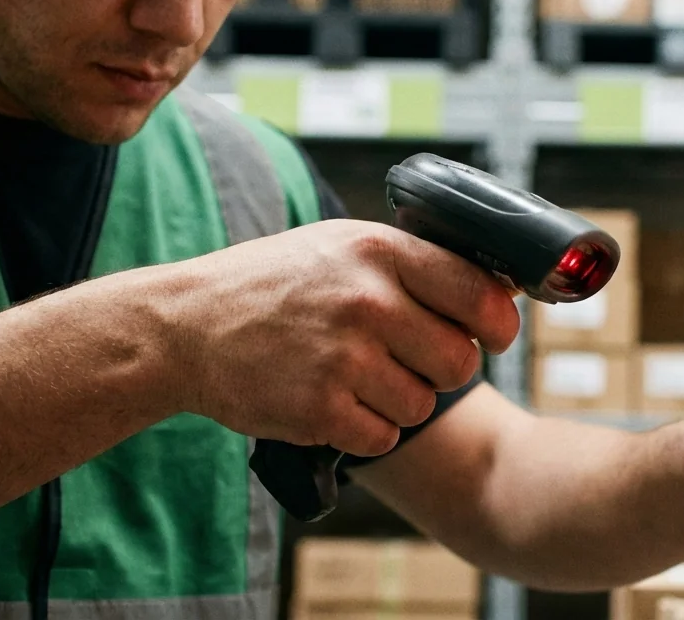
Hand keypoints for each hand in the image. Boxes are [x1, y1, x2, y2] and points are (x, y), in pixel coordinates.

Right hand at [155, 219, 519, 456]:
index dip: (498, 325)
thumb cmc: (271, 285)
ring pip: (422, 405)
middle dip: (441, 369)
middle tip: (405, 360)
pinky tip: (332, 401)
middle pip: (460, 361)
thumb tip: (500, 290)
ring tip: (354, 376)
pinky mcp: (319, 410)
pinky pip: (382, 437)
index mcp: (379, 252)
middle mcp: (367, 301)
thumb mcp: (341, 246)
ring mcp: (342, 358)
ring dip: (398, 402)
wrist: (183, 327)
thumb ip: (414, 264)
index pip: (480, 295)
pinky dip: (364, 430)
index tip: (492, 336)